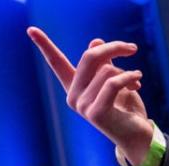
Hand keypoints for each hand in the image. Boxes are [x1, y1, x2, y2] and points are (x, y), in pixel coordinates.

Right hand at [26, 27, 154, 165]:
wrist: (136, 133)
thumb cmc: (125, 105)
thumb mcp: (114, 77)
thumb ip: (103, 62)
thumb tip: (95, 42)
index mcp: (74, 86)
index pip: (56, 62)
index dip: (44, 45)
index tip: (30, 29)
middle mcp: (73, 96)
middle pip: (89, 57)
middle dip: (113, 48)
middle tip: (131, 48)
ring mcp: (81, 106)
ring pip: (107, 71)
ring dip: (126, 72)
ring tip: (135, 81)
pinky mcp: (95, 113)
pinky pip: (113, 83)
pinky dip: (129, 78)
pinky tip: (138, 81)